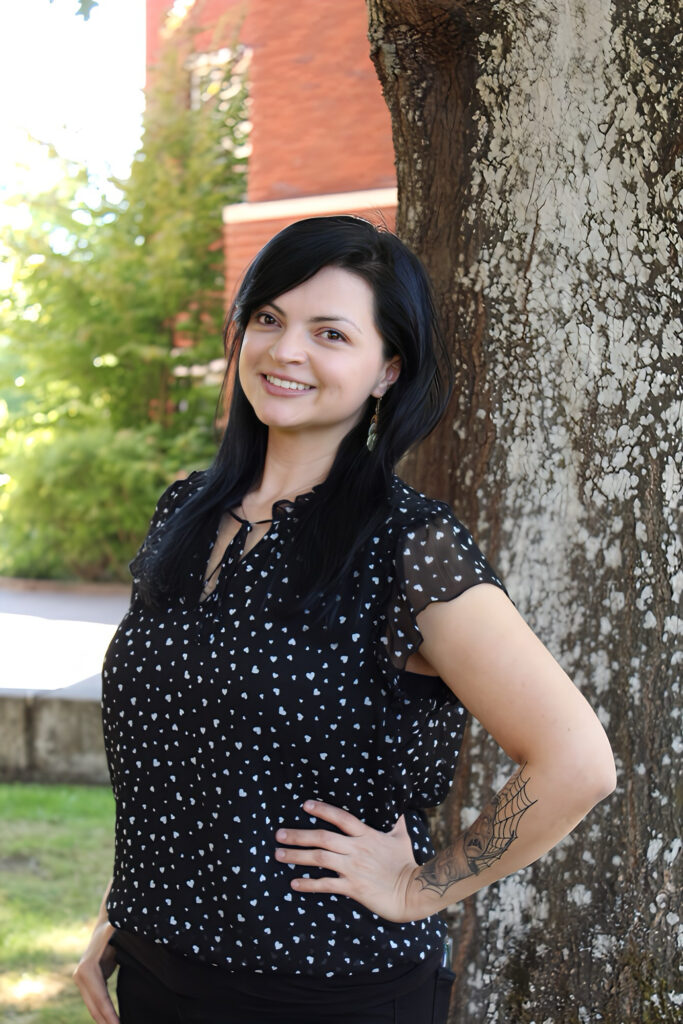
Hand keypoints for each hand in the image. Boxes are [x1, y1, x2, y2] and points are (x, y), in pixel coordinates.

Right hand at [72, 921, 119, 1023]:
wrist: (107, 922)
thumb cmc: (117, 927)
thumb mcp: (121, 934)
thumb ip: (126, 940)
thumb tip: (135, 943)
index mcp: (88, 968)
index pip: (101, 999)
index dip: (110, 1015)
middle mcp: (80, 975)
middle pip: (94, 1007)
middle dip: (107, 1022)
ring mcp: (81, 979)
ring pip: (93, 1008)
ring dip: (105, 1020)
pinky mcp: (85, 982)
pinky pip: (95, 1002)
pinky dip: (103, 1013)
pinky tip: (113, 1022)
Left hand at [274, 800, 428, 922]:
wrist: (414, 890)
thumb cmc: (407, 863)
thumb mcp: (402, 838)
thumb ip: (397, 822)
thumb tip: (400, 808)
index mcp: (367, 835)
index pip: (341, 818)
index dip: (323, 810)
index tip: (305, 805)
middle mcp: (357, 849)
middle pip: (323, 837)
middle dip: (299, 835)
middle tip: (279, 834)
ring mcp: (353, 869)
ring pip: (319, 859)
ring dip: (297, 856)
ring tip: (279, 854)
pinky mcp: (353, 888)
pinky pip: (326, 885)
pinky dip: (308, 883)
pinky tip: (294, 883)